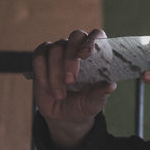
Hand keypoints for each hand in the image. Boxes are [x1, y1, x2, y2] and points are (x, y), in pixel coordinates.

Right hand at [32, 28, 116, 149]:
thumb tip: (110, 86)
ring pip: (55, 49)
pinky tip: (49, 89)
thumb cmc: (84, 104)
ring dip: (56, 74)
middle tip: (71, 81)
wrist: (64, 114)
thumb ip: (100, 93)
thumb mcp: (94, 102)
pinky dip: (43, 75)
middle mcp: (78, 47)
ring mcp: (59, 50)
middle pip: (75, 36)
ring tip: (60, 95)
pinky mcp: (42, 58)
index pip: (97, 35)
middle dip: (71, 58)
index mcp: (97, 54)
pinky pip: (39, 58)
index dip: (91, 41)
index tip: (85, 55)